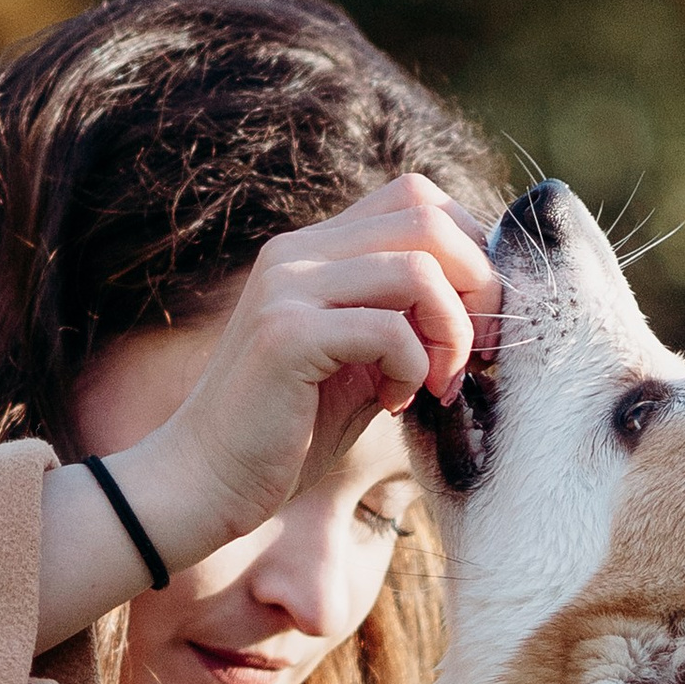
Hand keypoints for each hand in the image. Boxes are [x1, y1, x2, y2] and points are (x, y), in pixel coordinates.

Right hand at [36, 176, 499, 644]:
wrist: (202, 483)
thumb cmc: (286, 437)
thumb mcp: (359, 367)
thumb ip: (404, 325)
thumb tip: (482, 309)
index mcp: (316, 251)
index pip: (417, 200)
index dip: (470, 251)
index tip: (481, 321)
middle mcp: (299, 254)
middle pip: (427, 218)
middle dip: (478, 286)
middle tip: (479, 353)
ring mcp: (288, 288)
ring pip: (418, 268)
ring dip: (452, 332)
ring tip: (438, 384)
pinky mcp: (286, 335)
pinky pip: (388, 328)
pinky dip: (412, 367)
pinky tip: (393, 404)